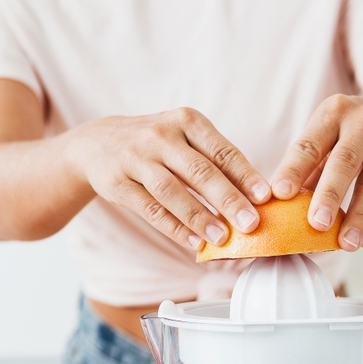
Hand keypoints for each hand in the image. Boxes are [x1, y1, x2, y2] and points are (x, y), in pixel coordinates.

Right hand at [68, 108, 270, 249]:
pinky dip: (174, 228)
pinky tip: (194, 242)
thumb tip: (254, 198)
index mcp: (186, 121)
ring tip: (222, 238)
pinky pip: (150, 209)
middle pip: (199, 171)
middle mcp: (161, 136)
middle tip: (251, 224)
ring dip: (200, 217)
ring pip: (172, 191)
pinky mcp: (117, 183)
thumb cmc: (156, 145)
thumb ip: (214, 161)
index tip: (265, 197)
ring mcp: (136, 159)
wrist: (97, 143)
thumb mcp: (184, 138)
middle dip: (228, 200)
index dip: (245, 175)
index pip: (221, 150)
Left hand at [271, 92, 362, 250]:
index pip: (310, 144)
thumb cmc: (356, 133)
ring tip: (345, 244)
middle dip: (329, 195)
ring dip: (359, 217)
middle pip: (345, 162)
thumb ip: (310, 169)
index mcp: (334, 112)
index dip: (294, 169)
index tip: (280, 194)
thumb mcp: (332, 136)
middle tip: (317, 224)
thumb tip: (284, 210)